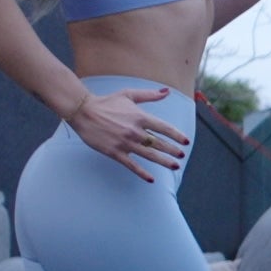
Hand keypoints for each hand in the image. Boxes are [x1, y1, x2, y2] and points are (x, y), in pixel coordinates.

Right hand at [65, 87, 188, 181]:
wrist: (83, 111)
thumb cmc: (106, 102)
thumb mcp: (128, 95)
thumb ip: (149, 95)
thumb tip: (166, 91)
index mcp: (140, 116)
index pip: (164, 128)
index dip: (177, 135)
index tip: (186, 142)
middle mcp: (135, 131)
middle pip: (159, 143)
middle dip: (172, 150)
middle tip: (181, 156)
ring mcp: (125, 143)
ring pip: (149, 155)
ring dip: (163, 161)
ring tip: (175, 166)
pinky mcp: (114, 152)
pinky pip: (131, 165)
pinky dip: (142, 173)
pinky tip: (151, 179)